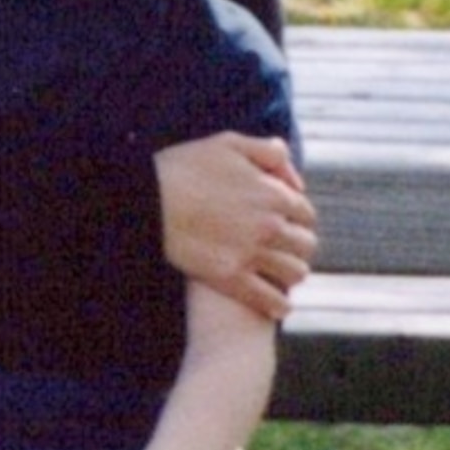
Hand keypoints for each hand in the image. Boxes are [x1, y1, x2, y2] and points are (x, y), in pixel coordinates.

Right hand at [156, 132, 316, 320]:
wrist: (144, 200)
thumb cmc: (182, 168)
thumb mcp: (228, 144)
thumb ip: (269, 152)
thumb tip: (296, 179)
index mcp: (273, 194)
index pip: (306, 214)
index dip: (297, 219)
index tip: (285, 224)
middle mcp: (270, 225)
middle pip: (305, 246)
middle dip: (297, 247)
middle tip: (283, 251)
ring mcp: (251, 253)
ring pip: (294, 274)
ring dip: (289, 274)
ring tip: (278, 275)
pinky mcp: (230, 278)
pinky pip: (270, 300)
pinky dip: (278, 305)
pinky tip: (275, 306)